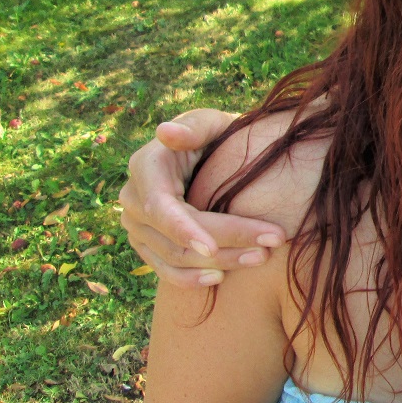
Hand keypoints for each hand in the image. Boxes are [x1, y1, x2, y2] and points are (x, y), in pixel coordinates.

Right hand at [119, 109, 286, 287]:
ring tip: (260, 257)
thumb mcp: (210, 122)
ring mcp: (138, 225)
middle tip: (268, 247)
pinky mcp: (148, 244)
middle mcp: (133, 198)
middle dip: (223, 244)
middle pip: (174, 236)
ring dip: (218, 263)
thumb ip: (194, 127)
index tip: (212, 248)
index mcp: (145, 166)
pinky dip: (192, 279)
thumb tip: (165, 132)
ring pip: (174, 257)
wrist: (213, 155)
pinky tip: (221, 278)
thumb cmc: (216, 134)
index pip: (159, 207)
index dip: (184, 229)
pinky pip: (166, 270)